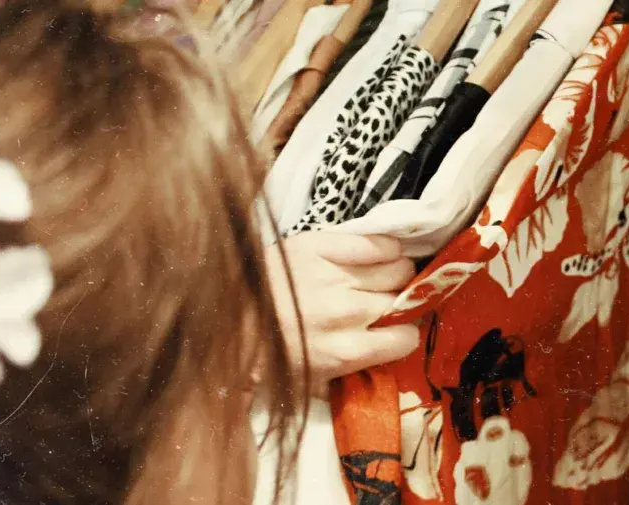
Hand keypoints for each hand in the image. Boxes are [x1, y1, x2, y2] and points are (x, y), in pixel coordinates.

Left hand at [266, 232, 419, 388]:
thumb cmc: (268, 354)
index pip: (407, 339)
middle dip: (400, 303)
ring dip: (396, 274)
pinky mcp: (321, 246)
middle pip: (405, 300)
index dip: (403, 334)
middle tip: (385, 303)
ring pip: (400, 268)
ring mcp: (335, 276)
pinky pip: (377, 243)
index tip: (395, 330)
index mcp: (347, 351)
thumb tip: (386, 366)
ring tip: (380, 278)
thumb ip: (351, 375)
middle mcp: (347, 312)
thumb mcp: (311, 381)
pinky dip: (386, 248)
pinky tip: (378, 254)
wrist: (221, 318)